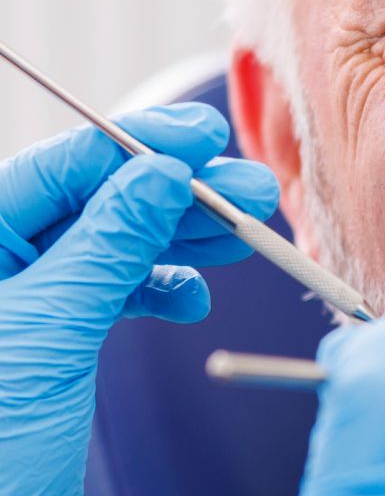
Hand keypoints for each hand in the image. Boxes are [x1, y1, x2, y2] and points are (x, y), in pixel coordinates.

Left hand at [0, 104, 278, 495]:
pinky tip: (194, 296)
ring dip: (180, 238)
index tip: (201, 139)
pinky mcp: (50, 356)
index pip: (58, 173)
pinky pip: (110, 300)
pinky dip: (158, 291)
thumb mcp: (47, 334)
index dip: (134, 148)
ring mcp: (23, 314)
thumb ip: (106, 247)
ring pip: (110, 249)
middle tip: (249, 189)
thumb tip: (157, 174)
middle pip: (92, 205)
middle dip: (174, 193)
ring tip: (244, 233)